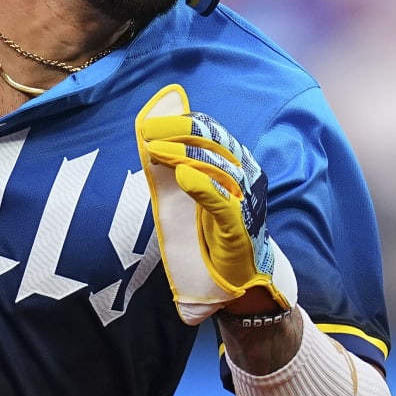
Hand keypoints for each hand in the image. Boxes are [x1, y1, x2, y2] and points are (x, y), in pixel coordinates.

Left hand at [135, 85, 296, 325]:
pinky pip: (223, 202)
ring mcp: (245, 200)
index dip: (181, 123)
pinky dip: (204, 186)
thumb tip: (152, 132)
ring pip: (217, 168)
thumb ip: (182, 162)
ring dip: (183, 154)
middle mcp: (246, 176)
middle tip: (149, 132)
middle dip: (179, 133)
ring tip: (155, 149)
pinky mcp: (240, 226)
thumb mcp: (199, 189)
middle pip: (215, 144)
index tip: (151, 123)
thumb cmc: (217, 227)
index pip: (212, 132)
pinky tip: (183, 176)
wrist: (242, 271)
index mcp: (237, 162)